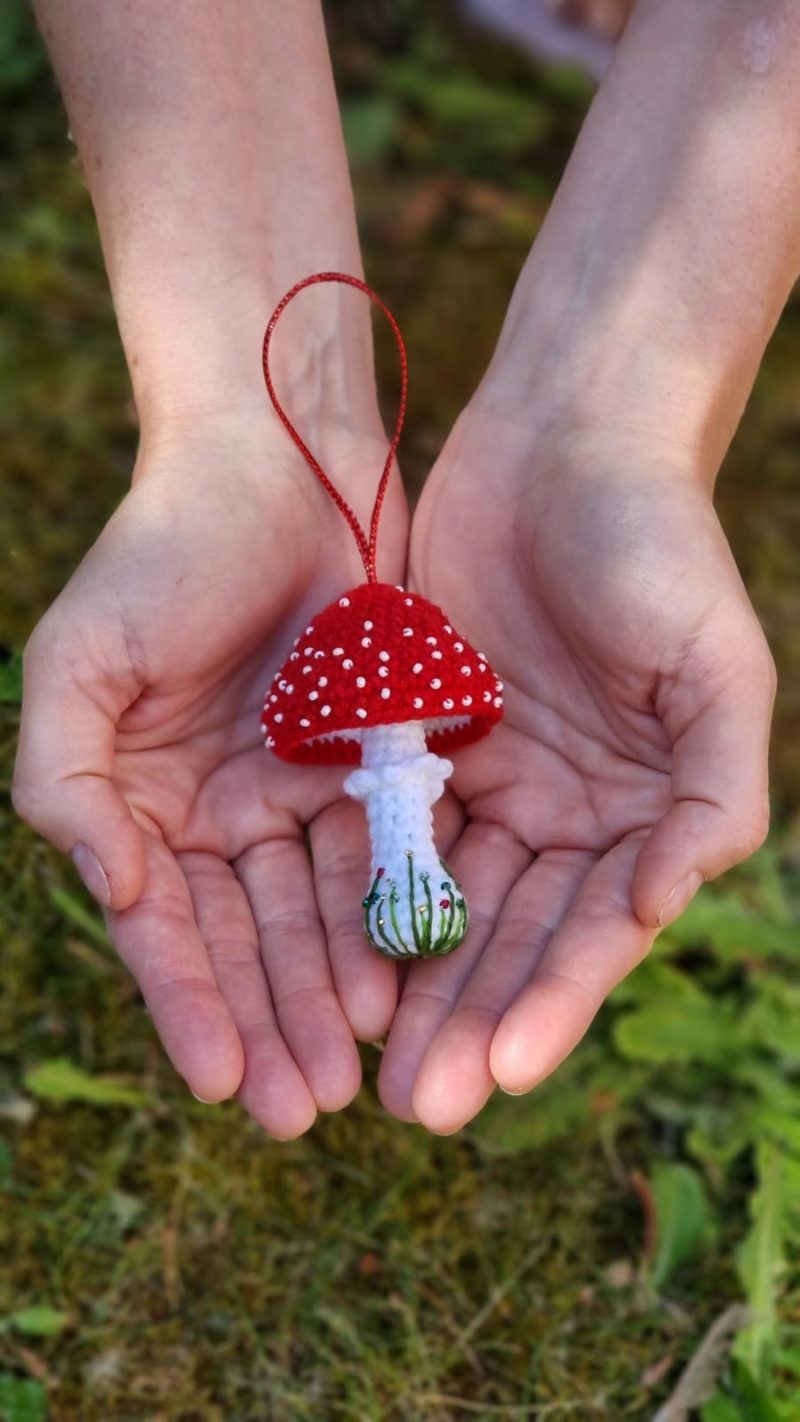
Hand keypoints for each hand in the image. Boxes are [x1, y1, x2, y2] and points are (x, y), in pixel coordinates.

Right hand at [13, 413, 407, 1136]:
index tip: (216, 1083)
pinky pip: (388, 853)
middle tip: (298, 1111)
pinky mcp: (379, 761)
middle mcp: (221, 811)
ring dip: (332, 990)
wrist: (279, 464)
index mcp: (143, 802)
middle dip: (268, 1024)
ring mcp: (302, 790)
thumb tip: (119, 897)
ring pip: (321, 914)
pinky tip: (404, 980)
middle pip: (247, 940)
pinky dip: (393, 915)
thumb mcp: (82, 667)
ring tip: (355, 1069)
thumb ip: (69, 789)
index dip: (188, 1004)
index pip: (166, 927)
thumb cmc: (162, 556)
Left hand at [378, 406, 774, 1131]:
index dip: (555, 1001)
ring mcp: (494, 780)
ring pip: (444, 901)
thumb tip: (673, 900)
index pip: (596, 930)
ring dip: (413, 984)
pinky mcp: (422, 739)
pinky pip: (389, 829)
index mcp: (644, 812)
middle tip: (422, 1107)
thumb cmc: (658, 546)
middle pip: (514, 936)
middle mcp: (570, 812)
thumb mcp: (717, 669)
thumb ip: (714, 790)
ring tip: (373, 1069)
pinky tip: (331, 957)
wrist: (566, 439)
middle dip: (473, 1020)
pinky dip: (364, 894)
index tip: (506, 1074)